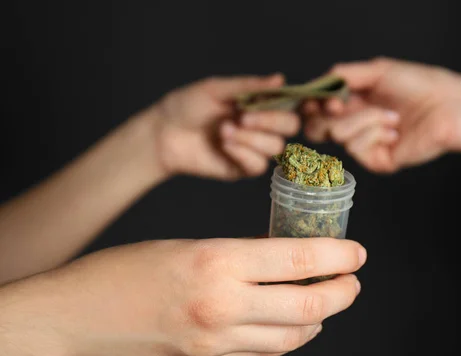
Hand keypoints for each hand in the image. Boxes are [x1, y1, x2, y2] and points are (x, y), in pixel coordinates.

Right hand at [0, 236, 365, 355]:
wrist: (75, 320)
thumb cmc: (123, 271)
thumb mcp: (188, 247)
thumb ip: (238, 259)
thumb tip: (284, 262)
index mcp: (217, 263)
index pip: (299, 261)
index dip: (338, 258)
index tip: (357, 254)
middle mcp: (223, 307)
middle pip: (308, 307)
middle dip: (341, 294)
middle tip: (352, 282)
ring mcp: (216, 345)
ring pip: (291, 339)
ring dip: (318, 321)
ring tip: (325, 305)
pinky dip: (286, 341)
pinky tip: (290, 327)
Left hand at [155, 74, 299, 179]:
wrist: (164, 133)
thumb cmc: (187, 106)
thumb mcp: (216, 89)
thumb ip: (249, 86)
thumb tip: (280, 79)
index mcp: (258, 104)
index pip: (289, 105)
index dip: (294, 105)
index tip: (279, 101)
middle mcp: (260, 126)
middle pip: (290, 128)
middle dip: (270, 121)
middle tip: (243, 117)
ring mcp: (252, 148)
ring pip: (275, 148)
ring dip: (250, 138)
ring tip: (224, 131)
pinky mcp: (241, 168)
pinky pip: (258, 165)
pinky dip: (243, 154)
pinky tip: (225, 146)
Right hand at [302, 57, 460, 172]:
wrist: (447, 106)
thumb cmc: (419, 86)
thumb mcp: (377, 71)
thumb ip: (345, 75)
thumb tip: (320, 84)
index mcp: (354, 104)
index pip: (317, 111)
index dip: (312, 105)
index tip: (318, 99)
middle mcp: (356, 125)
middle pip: (316, 129)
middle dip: (325, 116)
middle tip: (339, 107)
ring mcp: (366, 145)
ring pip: (337, 134)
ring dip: (364, 118)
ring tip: (391, 115)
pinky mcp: (376, 161)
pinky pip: (357, 147)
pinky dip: (375, 132)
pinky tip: (395, 130)